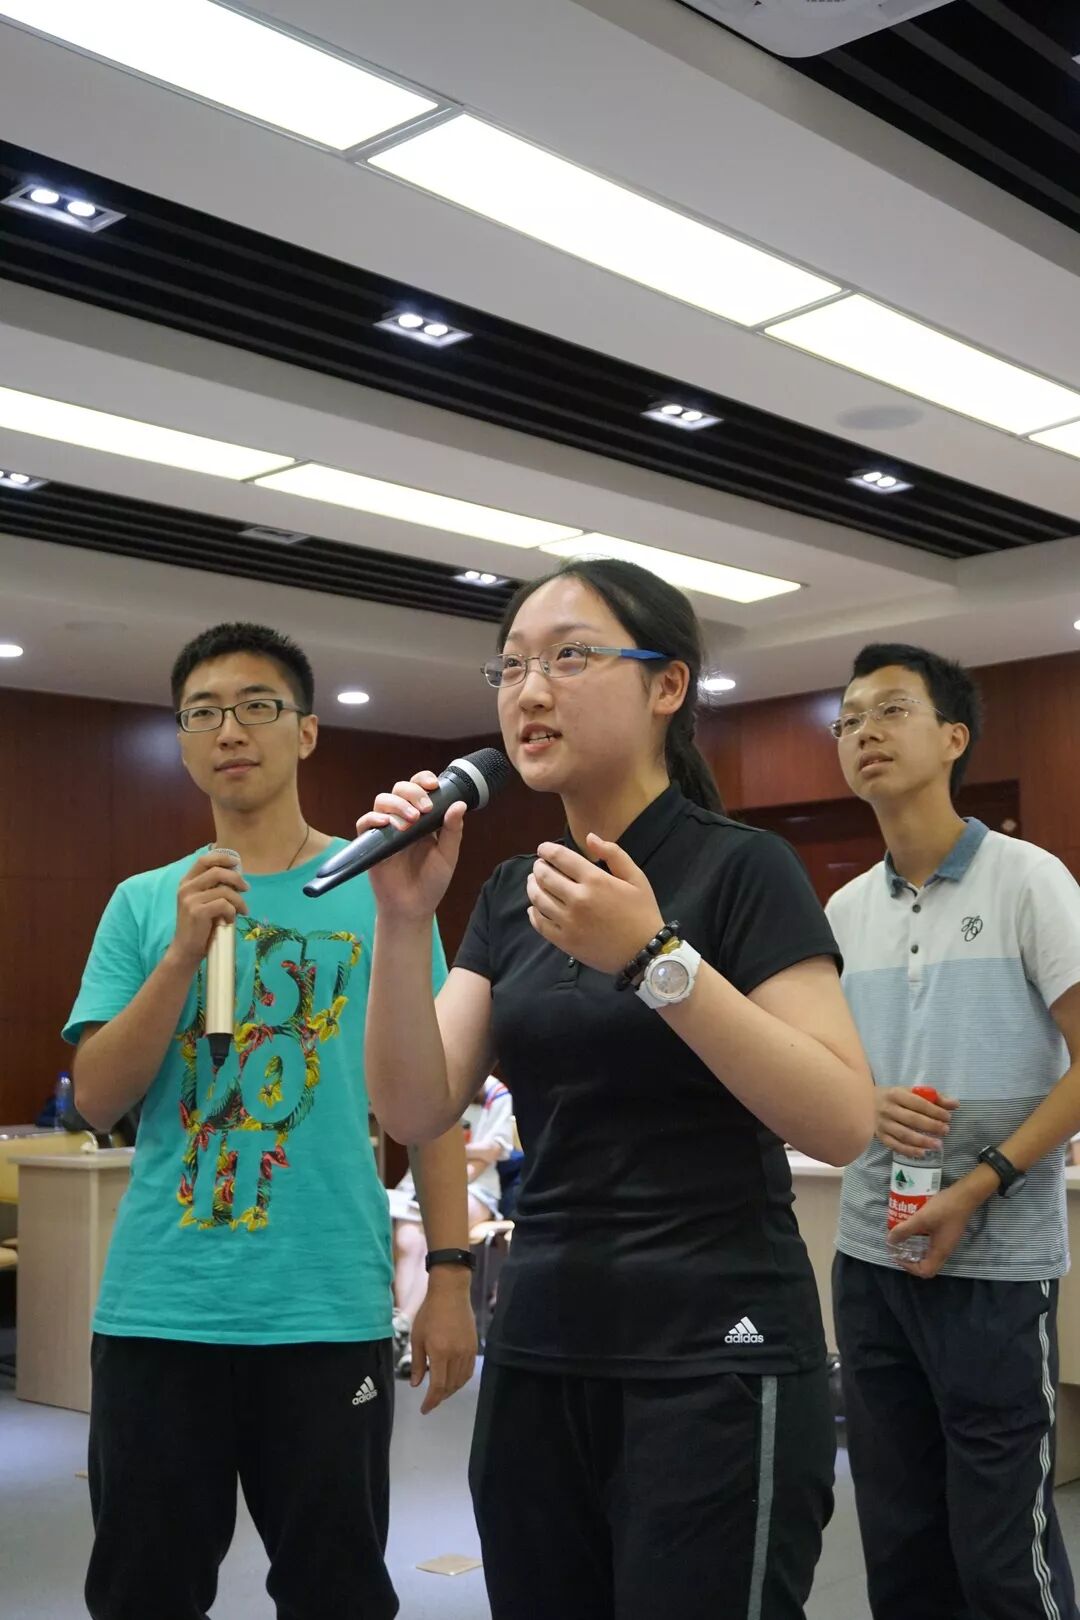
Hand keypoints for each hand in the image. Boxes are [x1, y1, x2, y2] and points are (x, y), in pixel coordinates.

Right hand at [168, 852, 248, 973]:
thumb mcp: (203, 901)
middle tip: (246, 889)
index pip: (204, 860)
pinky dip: (232, 912)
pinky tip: (230, 920)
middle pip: (217, 872)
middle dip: (237, 879)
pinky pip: (224, 905)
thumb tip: (237, 875)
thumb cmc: (199, 925)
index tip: (237, 863)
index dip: (222, 858)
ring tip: (242, 910)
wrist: (186, 949)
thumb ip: (213, 887)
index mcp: (186, 882)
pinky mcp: (197, 912)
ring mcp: (190, 900)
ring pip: (224, 890)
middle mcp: (186, 888)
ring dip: (238, 901)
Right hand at [356, 772, 466, 920]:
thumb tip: (459, 804)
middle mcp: (402, 819)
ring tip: (409, 822)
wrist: (413, 908)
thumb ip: (453, 830)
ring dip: (396, 805)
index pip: (419, 789)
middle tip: (424, 810)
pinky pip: (364, 823)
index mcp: (423, 819)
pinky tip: (386, 825)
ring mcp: (385, 830)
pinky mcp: (370, 844)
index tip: (433, 785)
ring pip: (381, 801)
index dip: (423, 780)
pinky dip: (373, 819)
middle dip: (411, 793)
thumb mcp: (448, 856)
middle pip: (399, 789)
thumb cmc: (431, 883)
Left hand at [409, 1269, 476, 1414]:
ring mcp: (467, 1351)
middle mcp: (456, 1355)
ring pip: (461, 1381)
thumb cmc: (429, 1313)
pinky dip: (460, 1380)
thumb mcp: (417, 1337)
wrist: (451, 1293)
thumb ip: (417, 1362)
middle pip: (450, 1386)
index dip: (431, 1401)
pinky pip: (468, 1371)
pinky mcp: (474, 1347)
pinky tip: (453, 1379)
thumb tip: (416, 1384)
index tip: (424, 1409)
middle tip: (430, 1400)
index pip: (438, 1387)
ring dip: (450, 1390)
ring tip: (440, 1392)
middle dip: (440, 1397)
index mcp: (440, 1353)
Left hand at [527, 836, 663, 975]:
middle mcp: (577, 899)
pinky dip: (533, 912)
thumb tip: (589, 837)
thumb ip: (614, 853)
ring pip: (538, 899)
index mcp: (595, 880)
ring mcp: (568, 922)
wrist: (644, 952)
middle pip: (545, 876)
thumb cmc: (642, 912)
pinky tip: (534, 907)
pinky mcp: (564, 941)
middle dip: (539, 867)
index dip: (547, 850)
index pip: (561, 858)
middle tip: (539, 865)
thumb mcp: (636, 878)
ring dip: (532, 886)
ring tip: (533, 882)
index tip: (543, 849)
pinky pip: (540, 923)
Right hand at [874, 1086, 957, 1156]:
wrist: (864, 1103)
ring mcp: (883, 1124)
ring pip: (904, 1134)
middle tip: (946, 1130)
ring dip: (922, 1141)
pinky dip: (909, 1151)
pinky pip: (895, 1146)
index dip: (934, 1111)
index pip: (918, 1103)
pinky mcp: (880, 1136)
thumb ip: (934, 1097)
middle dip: (931, 1126)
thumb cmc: (894, 1097)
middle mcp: (888, 1109)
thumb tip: (955, 1104)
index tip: (948, 1117)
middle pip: (912, 1119)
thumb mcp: (910, 1092)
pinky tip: (922, 1153)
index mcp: (896, 1094)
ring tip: (938, 1144)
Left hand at [888, 1180, 983, 1277]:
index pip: (925, 1271)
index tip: (898, 1254)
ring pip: (929, 1254)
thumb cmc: (944, 1209)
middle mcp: (945, 1251)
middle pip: (927, 1265)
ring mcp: (947, 1242)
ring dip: (916, 1249)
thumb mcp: (921, 1219)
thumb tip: (890, 1241)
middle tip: (899, 1249)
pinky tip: (914, 1228)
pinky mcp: (947, 1233)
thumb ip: (905, 1230)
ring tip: (904, 1238)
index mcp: (940, 1252)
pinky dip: (921, 1240)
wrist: (965, 1196)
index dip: (909, 1267)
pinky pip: (932, 1244)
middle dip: (911, 1260)